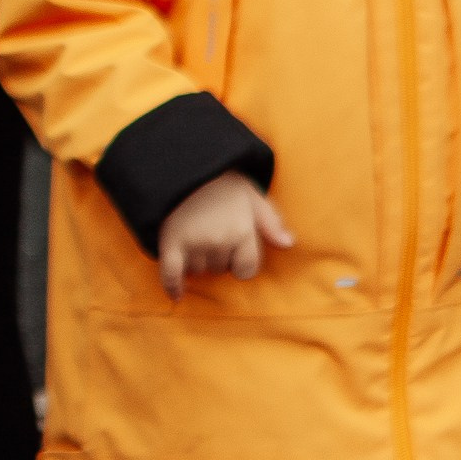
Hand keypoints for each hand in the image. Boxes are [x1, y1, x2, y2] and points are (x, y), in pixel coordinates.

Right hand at [157, 172, 292, 296]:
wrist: (183, 164)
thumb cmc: (221, 182)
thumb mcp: (253, 194)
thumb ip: (271, 221)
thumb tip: (289, 244)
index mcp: (242, 230)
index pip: (247, 269)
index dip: (241, 263)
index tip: (234, 249)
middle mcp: (220, 240)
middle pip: (220, 270)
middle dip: (218, 258)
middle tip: (211, 235)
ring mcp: (194, 242)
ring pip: (198, 271)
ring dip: (197, 263)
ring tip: (194, 239)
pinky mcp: (171, 242)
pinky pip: (172, 273)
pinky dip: (173, 286)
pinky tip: (178, 295)